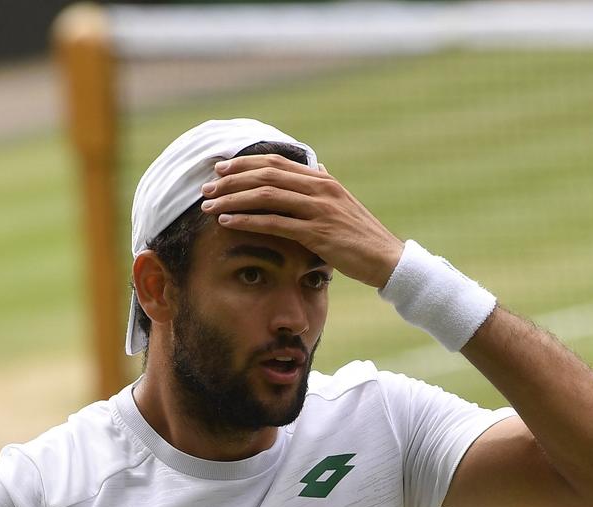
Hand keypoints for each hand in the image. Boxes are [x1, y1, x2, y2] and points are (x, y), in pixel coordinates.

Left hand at [200, 154, 405, 288]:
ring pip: (265, 196)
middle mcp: (318, 188)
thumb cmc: (360, 235)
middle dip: (231, 180)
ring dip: (233, 199)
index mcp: (321, 179)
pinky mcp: (316, 233)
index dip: (244, 163)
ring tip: (208, 204)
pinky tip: (227, 222)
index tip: (220, 168)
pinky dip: (247, 220)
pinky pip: (274, 223)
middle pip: (265, 175)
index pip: (275, 163)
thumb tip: (316, 167)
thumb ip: (325, 185)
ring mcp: (318, 209)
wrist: (385, 258)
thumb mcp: (343, 203)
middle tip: (206, 187)